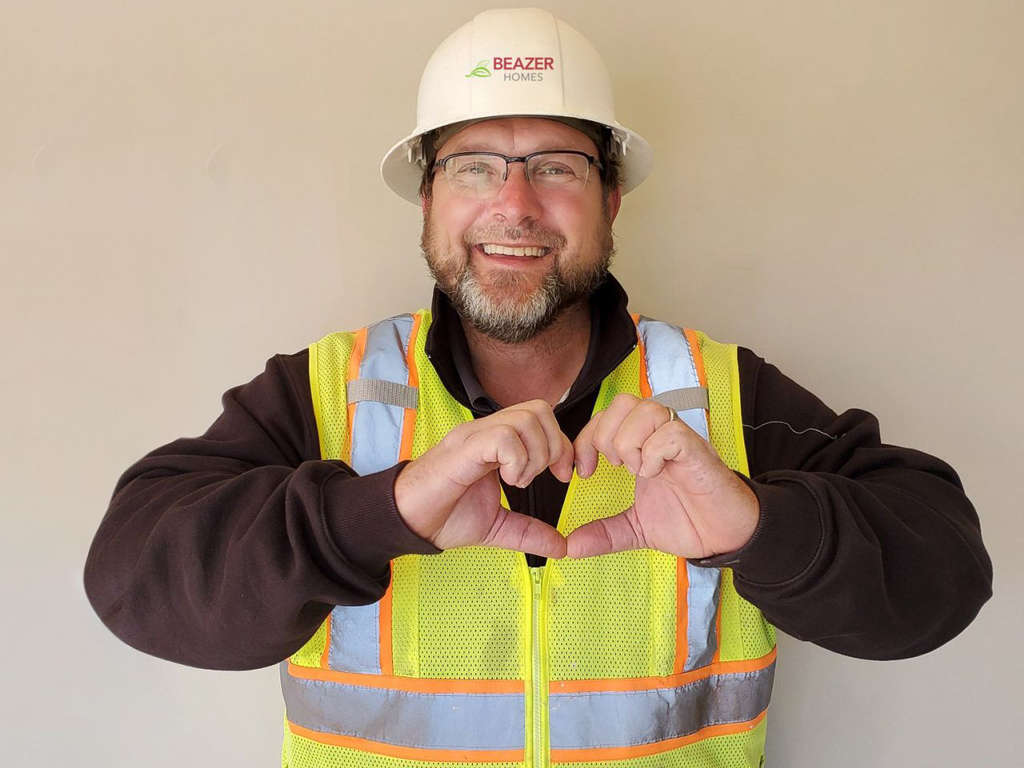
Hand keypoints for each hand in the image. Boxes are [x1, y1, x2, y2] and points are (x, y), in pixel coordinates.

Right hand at [394, 399, 574, 558]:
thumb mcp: (497, 527)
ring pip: (524, 419)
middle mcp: (486, 432)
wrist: (407, 522)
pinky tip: (508, 481)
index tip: (563, 476)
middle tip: (544, 477)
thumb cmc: (443, 516)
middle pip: (539, 410)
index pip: (541, 418)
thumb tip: (561, 547)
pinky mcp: (463, 449)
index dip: (561, 445)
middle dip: (554, 446)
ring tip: (518, 481)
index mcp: (496, 442)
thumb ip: (529, 532)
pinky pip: (503, 437)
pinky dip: (516, 460)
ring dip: (534, 455)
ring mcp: (474, 437)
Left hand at [566, 393, 758, 559]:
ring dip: (630, 442)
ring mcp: (680, 441)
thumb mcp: (635, 529)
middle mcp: (659, 436)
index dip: (585, 438)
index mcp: (642, 446)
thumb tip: (570, 547)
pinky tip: (655, 475)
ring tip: (636, 471)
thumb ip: (604, 533)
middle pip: (623, 402)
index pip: (605, 417)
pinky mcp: (698, 452)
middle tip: (612, 468)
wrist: (727, 536)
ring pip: (646, 410)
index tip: (582, 472)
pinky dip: (654, 453)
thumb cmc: (688, 522)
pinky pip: (671, 433)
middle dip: (606, 436)